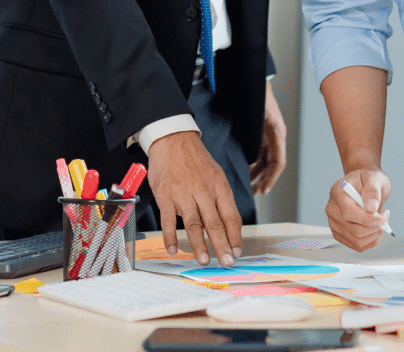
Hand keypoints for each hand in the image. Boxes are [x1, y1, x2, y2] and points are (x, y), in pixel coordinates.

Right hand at [147, 131, 241, 266]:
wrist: (173, 140)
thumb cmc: (196, 161)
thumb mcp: (217, 175)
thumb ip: (222, 200)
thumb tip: (230, 228)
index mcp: (219, 187)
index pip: (231, 216)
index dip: (235, 237)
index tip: (237, 252)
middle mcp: (203, 192)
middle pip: (215, 223)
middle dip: (222, 246)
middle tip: (227, 262)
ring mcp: (183, 195)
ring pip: (194, 224)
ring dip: (200, 245)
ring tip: (204, 260)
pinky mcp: (166, 197)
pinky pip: (168, 221)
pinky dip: (170, 238)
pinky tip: (173, 250)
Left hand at [249, 80, 287, 194]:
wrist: (256, 81)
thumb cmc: (258, 94)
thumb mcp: (256, 115)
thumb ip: (254, 134)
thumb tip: (248, 157)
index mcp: (277, 133)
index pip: (278, 162)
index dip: (272, 178)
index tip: (264, 189)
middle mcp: (276, 136)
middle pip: (272, 164)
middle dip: (263, 180)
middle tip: (253, 193)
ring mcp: (270, 135)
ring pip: (266, 160)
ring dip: (258, 174)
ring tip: (249, 186)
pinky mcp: (263, 134)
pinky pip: (261, 153)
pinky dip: (254, 163)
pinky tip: (246, 171)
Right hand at [326, 168, 390, 251]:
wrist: (363, 185)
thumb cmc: (367, 180)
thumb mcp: (374, 178)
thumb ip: (372, 190)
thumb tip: (371, 207)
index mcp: (338, 192)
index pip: (348, 212)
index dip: (367, 219)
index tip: (383, 218)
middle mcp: (332, 208)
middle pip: (354, 229)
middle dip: (375, 227)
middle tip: (385, 217)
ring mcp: (334, 223)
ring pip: (357, 240)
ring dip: (374, 234)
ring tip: (381, 222)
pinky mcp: (339, 233)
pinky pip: (357, 245)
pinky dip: (370, 241)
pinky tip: (375, 230)